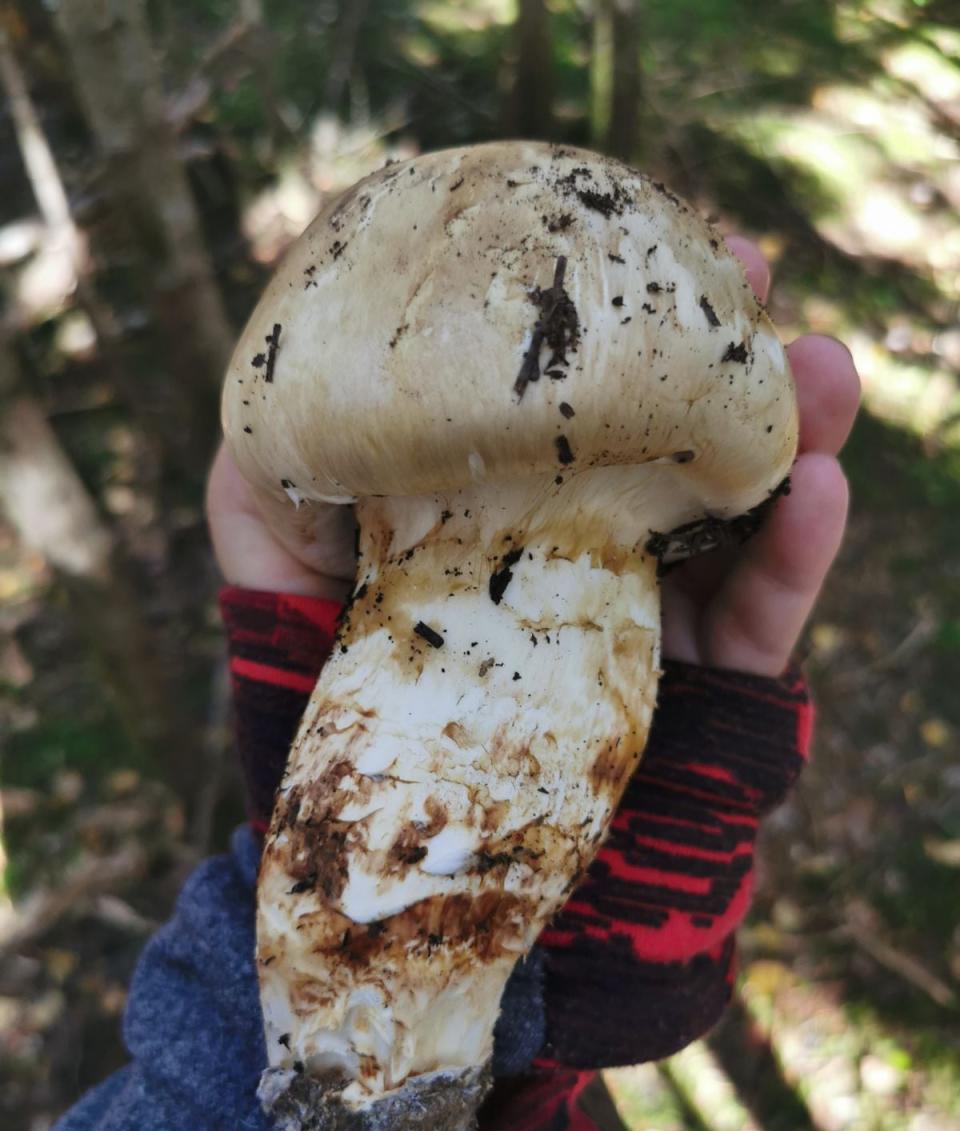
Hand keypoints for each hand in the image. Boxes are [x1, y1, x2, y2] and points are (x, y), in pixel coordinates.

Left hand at [208, 236, 859, 676]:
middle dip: (719, 342)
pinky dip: (795, 559)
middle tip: (751, 269)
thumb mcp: (279, 587)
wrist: (411, 854)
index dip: (606, 312)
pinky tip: (819, 488)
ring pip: (741, 509)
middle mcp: (591, 539)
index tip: (634, 235)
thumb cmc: (340, 708)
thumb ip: (263, 503)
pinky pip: (763, 623)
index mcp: (510, 500)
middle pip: (671, 427)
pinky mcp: (705, 692)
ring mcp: (657, 611)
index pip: (569, 391)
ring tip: (823, 368)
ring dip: (793, 427)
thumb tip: (253, 411)